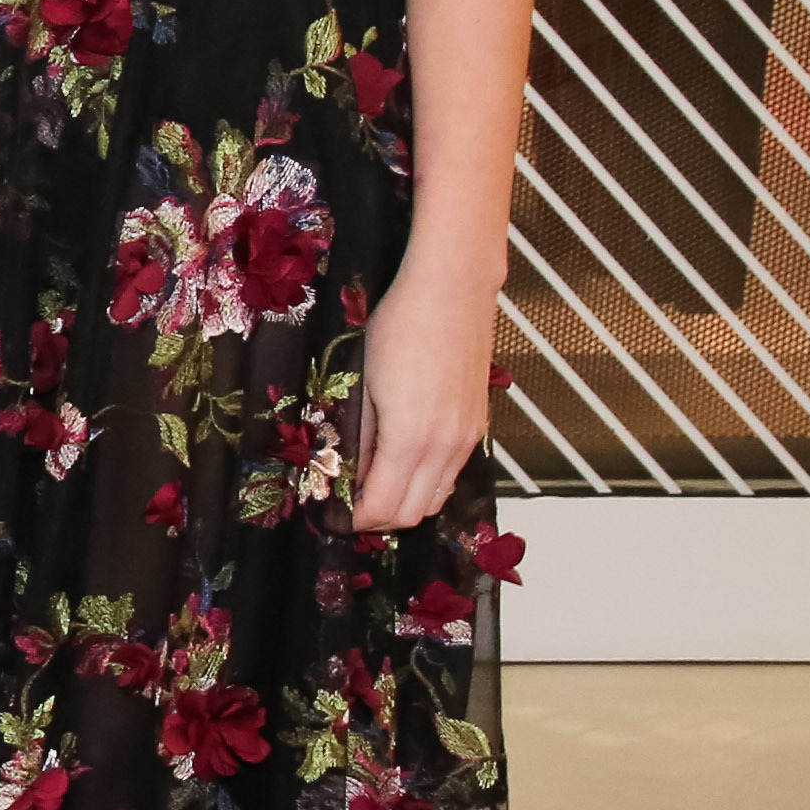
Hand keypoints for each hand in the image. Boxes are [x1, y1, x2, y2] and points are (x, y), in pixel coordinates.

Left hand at [345, 259, 494, 536]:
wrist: (452, 290)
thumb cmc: (399, 326)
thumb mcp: (362, 383)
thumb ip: (357, 435)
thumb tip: (345, 473)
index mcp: (412, 439)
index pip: (383, 507)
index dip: (353, 519)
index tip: (330, 515)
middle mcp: (448, 447)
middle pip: (414, 514)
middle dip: (377, 518)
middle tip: (346, 506)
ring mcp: (469, 436)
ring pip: (437, 497)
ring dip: (405, 503)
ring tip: (371, 486)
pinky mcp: (479, 424)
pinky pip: (453, 473)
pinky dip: (427, 482)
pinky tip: (401, 463)